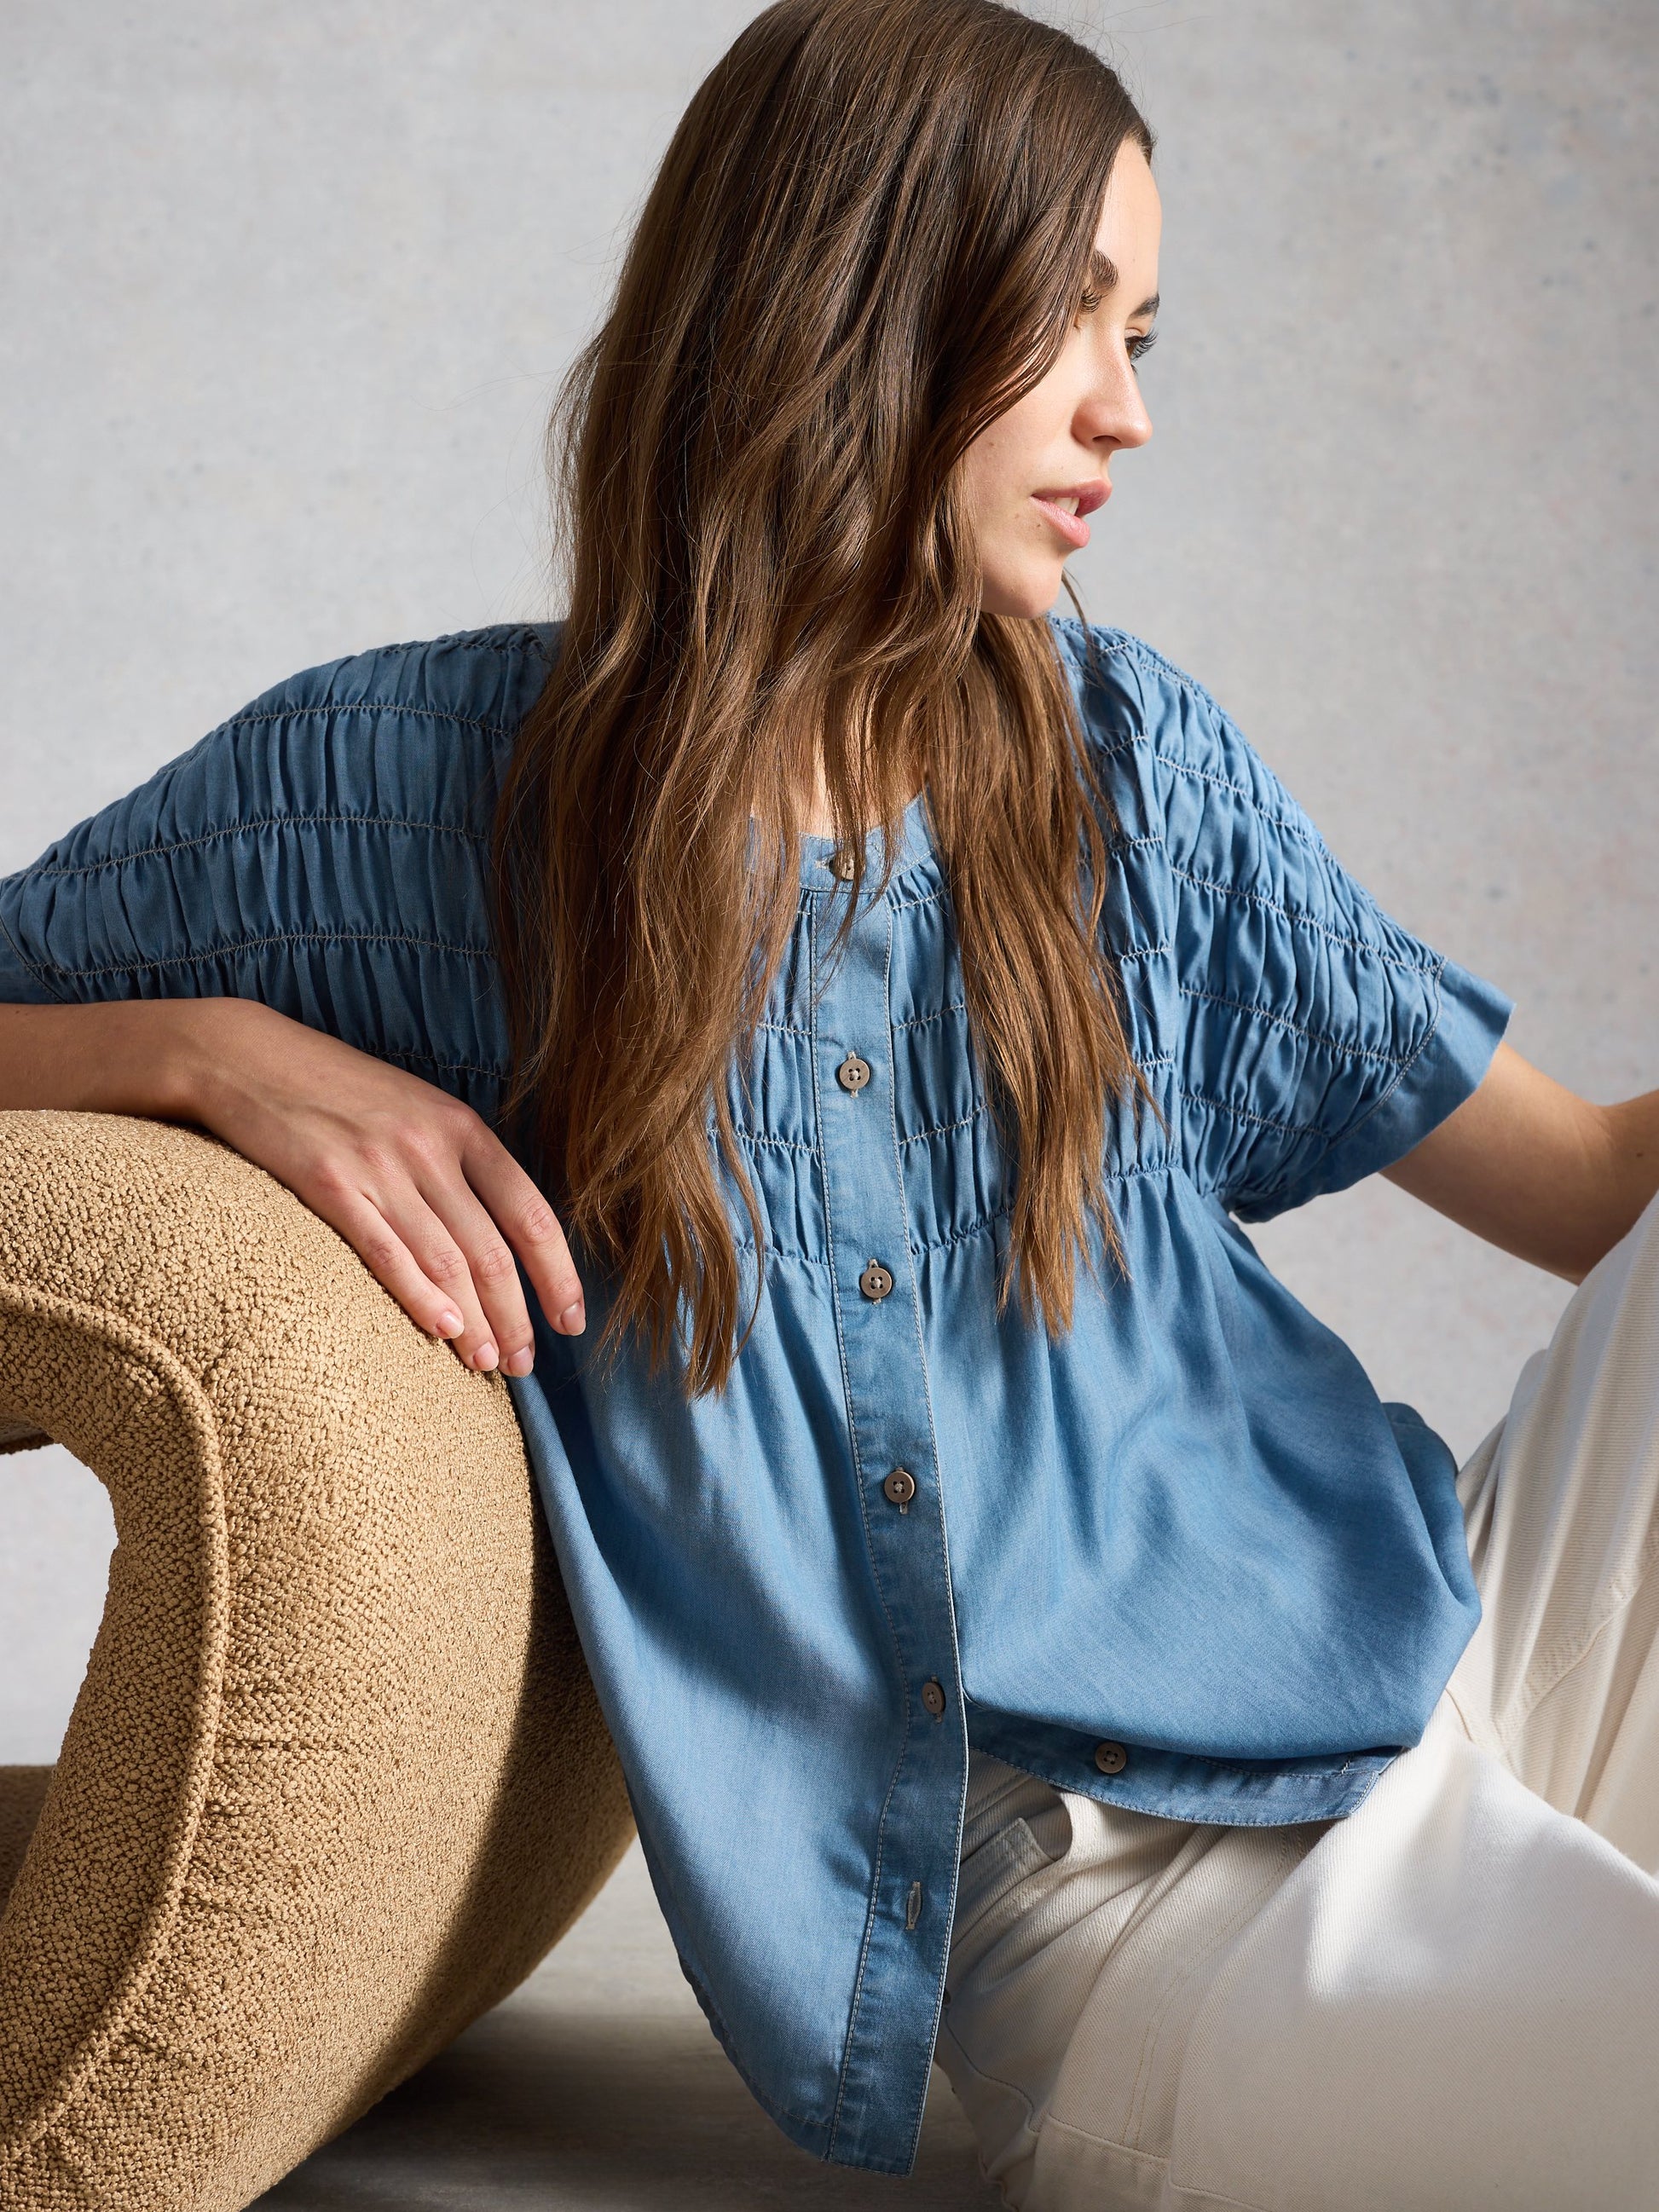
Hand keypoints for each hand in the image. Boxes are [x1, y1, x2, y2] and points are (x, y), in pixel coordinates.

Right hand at [181, 1001, 583, 1372]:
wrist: (246, 1056)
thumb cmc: (336, 1090)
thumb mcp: (415, 1108)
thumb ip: (457, 1161)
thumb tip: (499, 1233)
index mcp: (461, 1127)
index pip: (531, 1214)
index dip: (558, 1275)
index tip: (571, 1322)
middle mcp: (429, 1147)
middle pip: (491, 1249)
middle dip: (516, 1315)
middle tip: (524, 1365)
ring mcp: (379, 1165)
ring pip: (445, 1259)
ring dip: (474, 1321)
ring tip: (488, 1365)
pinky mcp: (327, 1182)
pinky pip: (384, 1249)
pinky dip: (418, 1295)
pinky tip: (443, 1330)